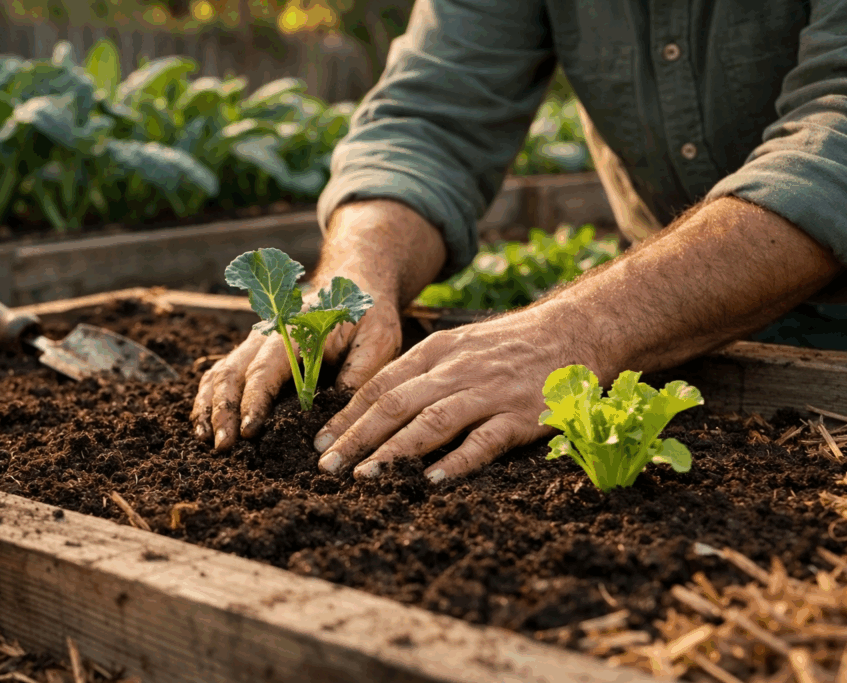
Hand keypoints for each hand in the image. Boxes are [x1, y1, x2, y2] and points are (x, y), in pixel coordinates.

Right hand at [191, 285, 401, 450]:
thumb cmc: (368, 314)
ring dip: (211, 408)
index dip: (254, 401)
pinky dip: (208, 400)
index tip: (249, 431)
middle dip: (224, 411)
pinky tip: (205, 427)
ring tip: (208, 442)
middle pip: (233, 373)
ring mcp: (255, 345)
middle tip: (224, 447)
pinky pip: (222, 375)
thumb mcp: (378, 338)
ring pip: (220, 374)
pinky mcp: (253, 355)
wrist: (353, 285)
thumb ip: (360, 371)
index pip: (265, 369)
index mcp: (296, 331)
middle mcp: (267, 336)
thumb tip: (339, 410)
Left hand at [312, 299, 606, 481]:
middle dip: (357, 436)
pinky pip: (484, 441)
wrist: (574, 330)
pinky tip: (431, 481)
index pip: (380, 384)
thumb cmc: (508, 345)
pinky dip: (456, 461)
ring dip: (395, 450)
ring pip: (432, 421)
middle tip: (327, 466)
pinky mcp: (521, 415)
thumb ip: (421, 372)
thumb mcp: (458, 345)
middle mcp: (456, 369)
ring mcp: (489, 392)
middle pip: (396, 403)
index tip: (319, 442)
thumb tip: (372, 405)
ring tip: (365, 475)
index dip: (347, 414)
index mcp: (436, 352)